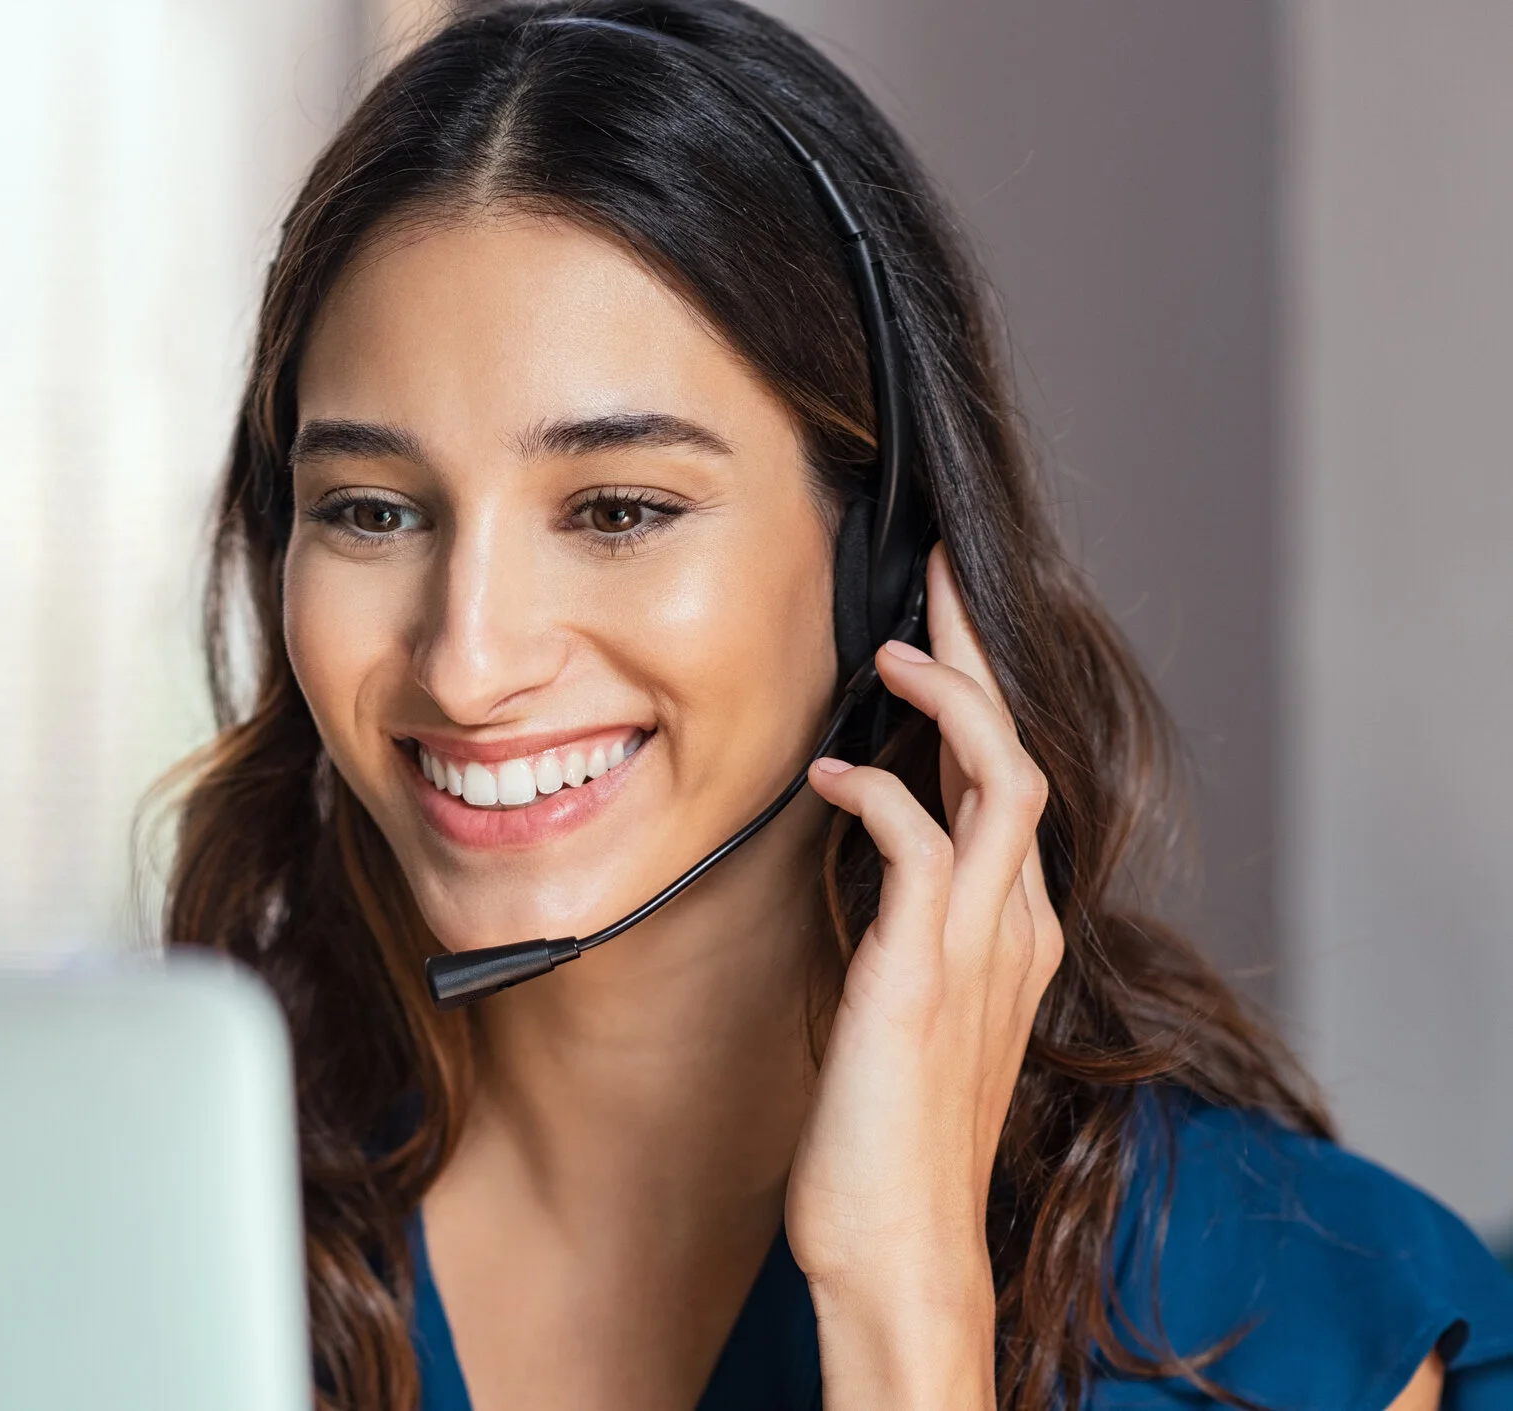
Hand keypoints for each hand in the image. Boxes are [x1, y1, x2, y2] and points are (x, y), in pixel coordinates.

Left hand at [789, 545, 1064, 1409]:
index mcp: (1015, 932)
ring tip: (891, 650)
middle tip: (939, 578)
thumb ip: (906, 933)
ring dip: (949, 700)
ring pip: (996, 778)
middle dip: (980, 657)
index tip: (941, 629)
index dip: (980, 699)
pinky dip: (879, 792)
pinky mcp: (925, 972)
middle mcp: (1015, 927)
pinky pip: (923, 846)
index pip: (1009, 782)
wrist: (899, 1244)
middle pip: (1018, 753)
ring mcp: (980, 947)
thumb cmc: (888, 1137)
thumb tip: (866, 857)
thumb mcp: (908, 1011)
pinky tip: (827, 773)